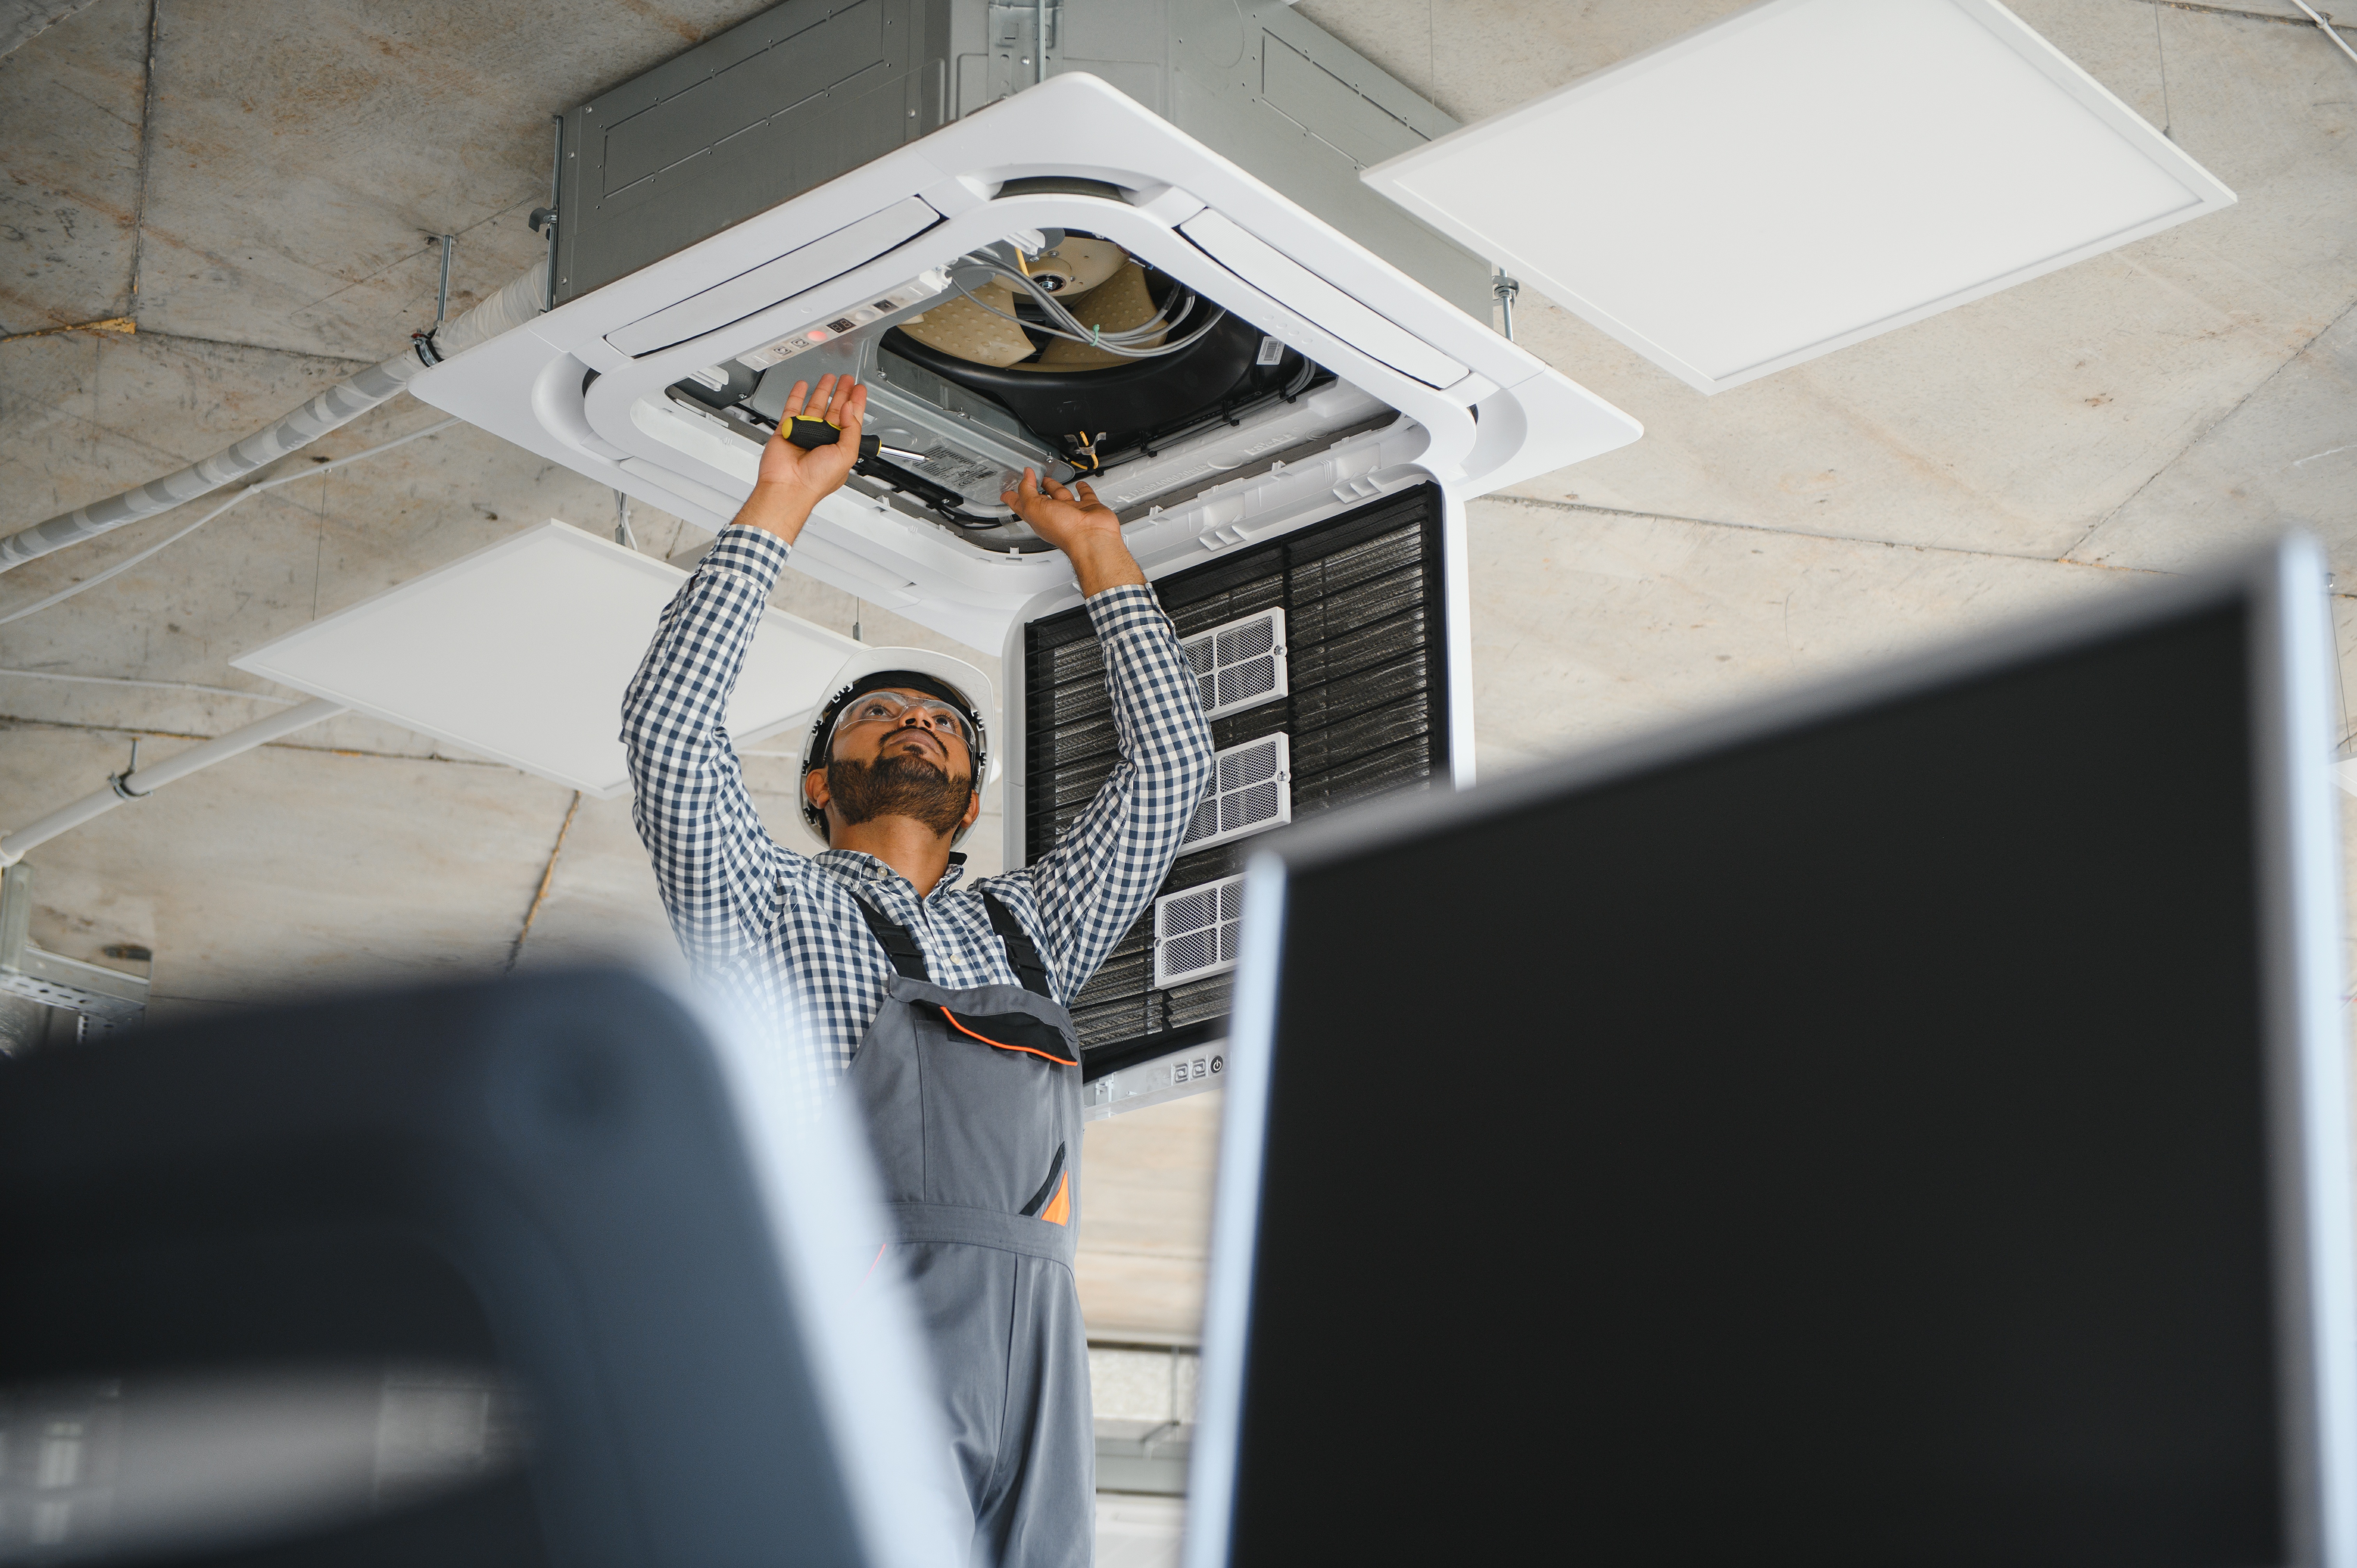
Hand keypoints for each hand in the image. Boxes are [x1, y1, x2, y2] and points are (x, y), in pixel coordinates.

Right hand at [733, 374, 866, 542]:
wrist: (789, 486)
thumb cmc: (816, 480)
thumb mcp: (846, 454)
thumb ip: (852, 429)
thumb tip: (849, 407)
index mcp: (839, 446)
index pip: (851, 419)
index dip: (856, 403)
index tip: (860, 389)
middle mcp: (823, 439)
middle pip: (835, 409)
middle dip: (842, 393)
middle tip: (847, 380)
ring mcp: (805, 433)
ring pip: (815, 406)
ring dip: (823, 391)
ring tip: (829, 378)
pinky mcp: (788, 429)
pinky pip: (792, 408)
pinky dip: (797, 395)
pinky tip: (803, 386)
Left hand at [1002, 469, 1144, 594]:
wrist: (1091, 536)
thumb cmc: (1064, 530)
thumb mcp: (1034, 507)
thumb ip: (1027, 490)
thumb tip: (1026, 475)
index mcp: (1038, 517)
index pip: (1021, 505)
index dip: (1013, 498)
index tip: (1006, 492)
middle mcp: (1054, 515)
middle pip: (1040, 499)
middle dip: (1034, 489)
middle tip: (1029, 479)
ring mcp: (1071, 512)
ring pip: (1060, 495)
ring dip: (1053, 486)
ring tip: (1047, 478)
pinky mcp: (1088, 508)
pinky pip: (1085, 495)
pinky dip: (1082, 489)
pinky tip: (1079, 485)